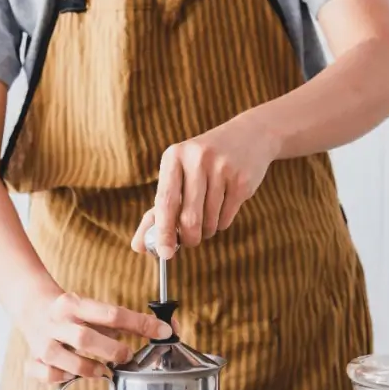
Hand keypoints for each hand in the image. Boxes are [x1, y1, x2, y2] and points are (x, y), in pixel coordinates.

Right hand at [20, 292, 173, 382]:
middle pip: (84, 338)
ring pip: (62, 359)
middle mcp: (57, 321)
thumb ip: (123, 321)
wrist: (33, 306)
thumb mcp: (94, 309)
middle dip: (111, 350)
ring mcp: (42, 341)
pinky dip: (61, 377)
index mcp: (75, 304)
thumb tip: (160, 330)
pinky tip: (71, 373)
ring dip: (87, 368)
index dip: (140, 324)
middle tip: (126, 355)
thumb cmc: (73, 312)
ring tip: (102, 370)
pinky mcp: (34, 357)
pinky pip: (46, 373)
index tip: (163, 331)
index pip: (112, 313)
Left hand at [131, 115, 280, 258]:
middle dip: (189, 238)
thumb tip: (139, 246)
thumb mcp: (178, 175)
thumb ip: (157, 210)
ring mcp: (222, 168)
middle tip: (190, 241)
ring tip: (207, 216)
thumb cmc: (202, 164)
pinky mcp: (242, 180)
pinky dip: (221, 223)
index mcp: (174, 156)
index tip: (164, 253)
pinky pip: (226, 218)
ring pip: (209, 221)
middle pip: (189, 217)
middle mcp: (197, 159)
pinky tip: (223, 207)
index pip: (165, 201)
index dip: (163, 231)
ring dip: (207, 230)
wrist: (249, 136)